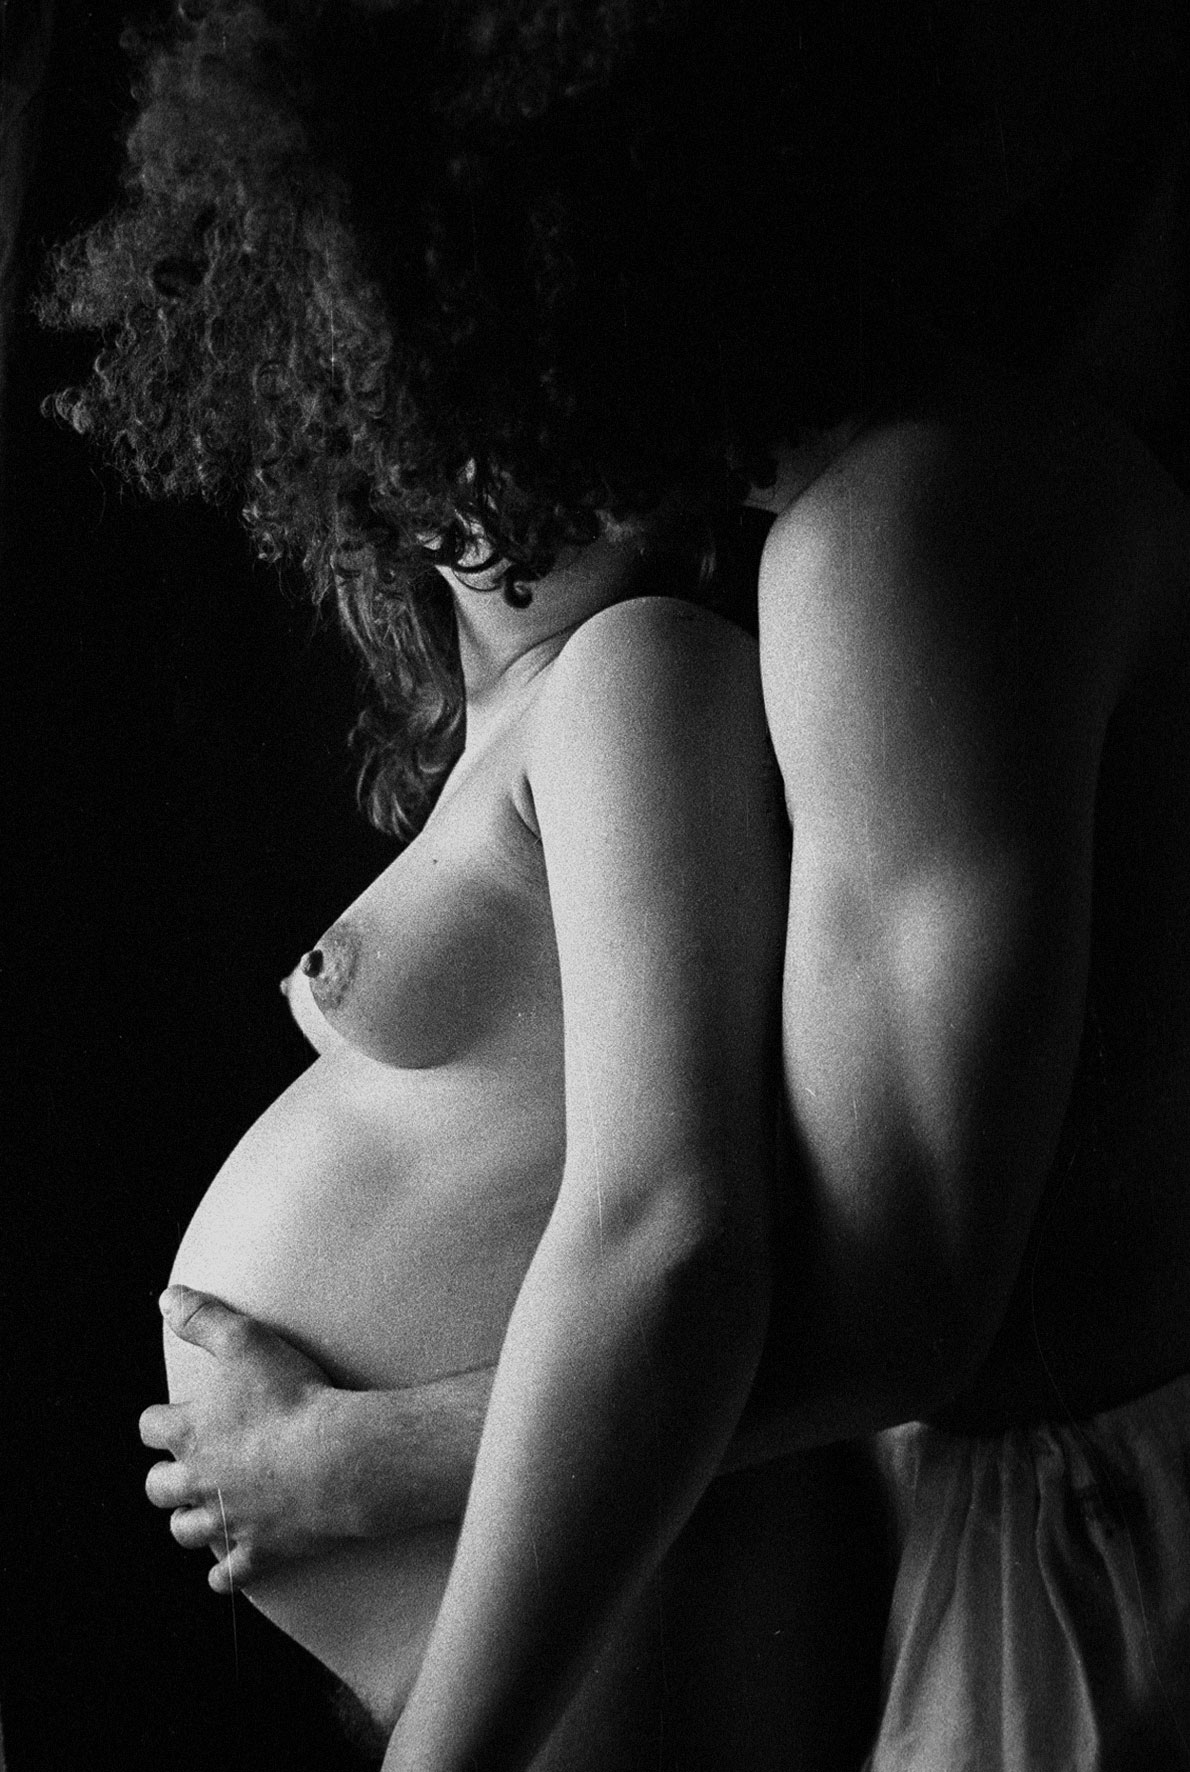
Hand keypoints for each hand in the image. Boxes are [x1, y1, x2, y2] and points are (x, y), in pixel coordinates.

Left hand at [140, 1286, 336, 1592]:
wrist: (337, 1458)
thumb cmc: (292, 1396)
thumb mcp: (244, 1340)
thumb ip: (202, 1317)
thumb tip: (166, 1298)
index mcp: (189, 1434)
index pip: (151, 1428)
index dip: (162, 1421)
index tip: (177, 1417)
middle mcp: (199, 1483)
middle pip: (159, 1489)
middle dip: (167, 1479)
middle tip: (187, 1468)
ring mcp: (227, 1522)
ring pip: (185, 1533)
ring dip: (190, 1523)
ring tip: (205, 1511)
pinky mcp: (259, 1551)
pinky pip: (227, 1577)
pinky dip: (224, 1573)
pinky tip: (228, 1566)